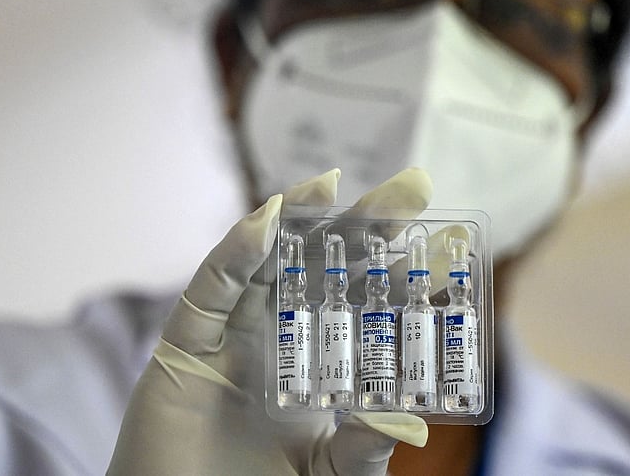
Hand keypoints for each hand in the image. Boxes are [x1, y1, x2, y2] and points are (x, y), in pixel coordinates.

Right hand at [108, 168, 430, 474]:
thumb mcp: (332, 472)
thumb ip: (365, 448)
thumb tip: (412, 425)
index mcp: (315, 359)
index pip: (363, 303)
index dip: (400, 270)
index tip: (444, 242)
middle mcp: (276, 335)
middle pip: (323, 267)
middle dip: (364, 226)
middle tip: (412, 189)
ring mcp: (230, 333)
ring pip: (267, 261)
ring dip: (298, 218)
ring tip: (333, 183)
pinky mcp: (185, 343)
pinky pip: (210, 287)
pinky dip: (236, 252)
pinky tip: (268, 220)